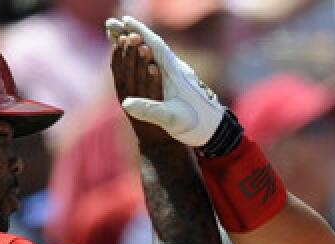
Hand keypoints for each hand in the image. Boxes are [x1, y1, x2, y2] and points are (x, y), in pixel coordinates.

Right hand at [105, 15, 225, 146]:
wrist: (215, 131)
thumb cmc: (196, 125)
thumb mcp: (171, 119)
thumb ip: (150, 109)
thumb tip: (127, 103)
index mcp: (175, 73)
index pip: (156, 45)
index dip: (140, 32)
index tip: (125, 22)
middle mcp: (177, 70)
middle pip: (155, 44)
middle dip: (137, 32)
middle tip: (119, 23)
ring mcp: (178, 75)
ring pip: (158, 51)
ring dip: (142, 40)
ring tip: (126, 34)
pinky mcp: (179, 82)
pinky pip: (159, 61)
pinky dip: (147, 53)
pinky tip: (142, 55)